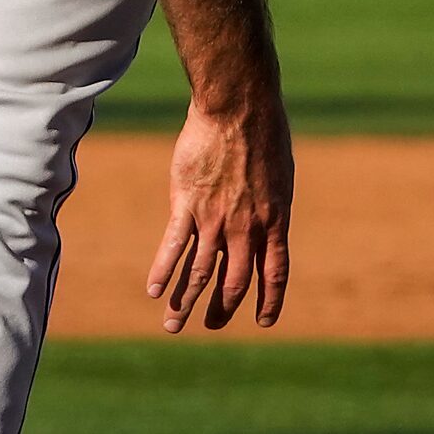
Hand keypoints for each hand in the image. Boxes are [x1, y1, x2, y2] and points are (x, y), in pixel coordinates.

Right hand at [145, 95, 292, 332]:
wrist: (239, 109)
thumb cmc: (264, 132)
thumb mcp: (279, 175)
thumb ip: (269, 202)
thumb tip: (264, 214)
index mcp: (274, 221)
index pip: (274, 273)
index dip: (269, 300)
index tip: (263, 321)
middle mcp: (246, 229)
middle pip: (234, 281)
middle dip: (222, 308)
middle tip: (211, 325)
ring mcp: (215, 219)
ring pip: (200, 272)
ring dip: (186, 302)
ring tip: (173, 325)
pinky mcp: (186, 204)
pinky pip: (173, 245)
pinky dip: (163, 270)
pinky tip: (154, 290)